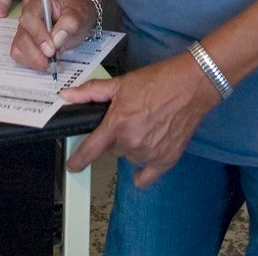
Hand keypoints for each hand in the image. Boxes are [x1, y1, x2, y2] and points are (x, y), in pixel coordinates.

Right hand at [10, 0, 97, 70]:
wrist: (78, 19)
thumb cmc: (77, 13)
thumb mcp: (79, 15)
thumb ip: (69, 24)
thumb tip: (56, 39)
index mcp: (38, 3)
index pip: (30, 18)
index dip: (38, 35)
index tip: (51, 50)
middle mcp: (27, 16)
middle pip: (23, 37)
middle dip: (38, 53)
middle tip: (55, 61)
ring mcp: (24, 31)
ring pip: (19, 48)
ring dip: (36, 60)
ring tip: (54, 63)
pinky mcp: (24, 43)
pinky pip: (20, 56)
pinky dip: (33, 63)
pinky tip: (47, 63)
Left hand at [58, 53, 221, 187]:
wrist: (191, 85)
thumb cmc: (158, 81)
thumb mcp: (121, 83)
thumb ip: (91, 92)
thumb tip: (67, 95)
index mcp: (118, 123)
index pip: (90, 150)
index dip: (78, 160)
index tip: (73, 166)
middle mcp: (132, 142)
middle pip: (112, 149)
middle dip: (116, 138)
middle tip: (129, 120)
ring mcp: (150, 153)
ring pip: (129, 158)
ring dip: (132, 147)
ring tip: (146, 126)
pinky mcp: (166, 160)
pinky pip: (146, 177)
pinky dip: (144, 169)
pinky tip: (147, 155)